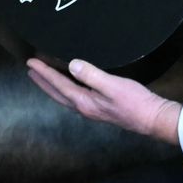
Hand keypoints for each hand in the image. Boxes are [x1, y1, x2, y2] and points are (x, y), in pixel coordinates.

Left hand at [27, 57, 180, 144]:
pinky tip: (70, 86)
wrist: (151, 119)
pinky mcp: (99, 108)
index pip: (59, 85)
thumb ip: (91, 75)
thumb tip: (72, 64)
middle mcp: (84, 108)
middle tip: (30, 71)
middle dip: (43, 82)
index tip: (31, 63)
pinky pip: (74, 97)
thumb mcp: (112, 85)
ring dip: (52, 87)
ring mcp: (91, 110)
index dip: (44, 73)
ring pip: (65, 97)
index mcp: (84, 102)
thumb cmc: (134, 102)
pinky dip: (65, 90)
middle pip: (57, 94)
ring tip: (44, 78)